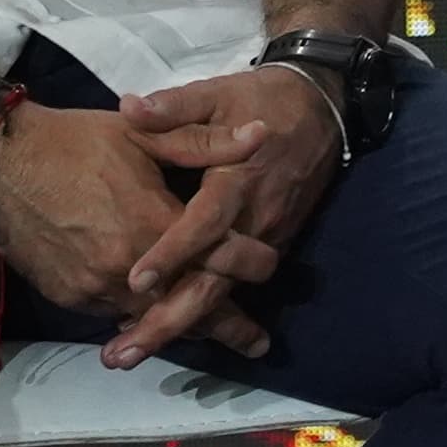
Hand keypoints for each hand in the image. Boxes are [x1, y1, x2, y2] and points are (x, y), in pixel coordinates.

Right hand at [0, 102, 264, 360]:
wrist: (2, 162)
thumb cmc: (79, 141)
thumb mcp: (146, 136)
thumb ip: (206, 143)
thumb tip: (261, 133)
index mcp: (153, 224)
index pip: (216, 254)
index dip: (249, 262)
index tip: (273, 267)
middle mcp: (127, 267)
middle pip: (188, 303)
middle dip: (227, 325)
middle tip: (257, 344)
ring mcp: (94, 287)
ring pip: (150, 316)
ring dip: (184, 327)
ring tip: (218, 340)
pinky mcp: (68, 296)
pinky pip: (115, 314)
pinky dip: (141, 318)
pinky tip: (157, 324)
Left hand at [103, 64, 345, 365]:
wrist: (323, 106)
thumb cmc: (261, 99)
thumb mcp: (217, 93)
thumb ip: (174, 107)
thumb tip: (127, 107)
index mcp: (238, 179)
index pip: (206, 223)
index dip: (173, 252)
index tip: (135, 281)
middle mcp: (254, 218)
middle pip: (214, 281)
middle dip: (169, 320)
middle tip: (123, 354)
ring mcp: (266, 236)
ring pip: (224, 292)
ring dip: (180, 328)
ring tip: (130, 354)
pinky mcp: (271, 243)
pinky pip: (234, 285)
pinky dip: (201, 313)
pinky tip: (162, 328)